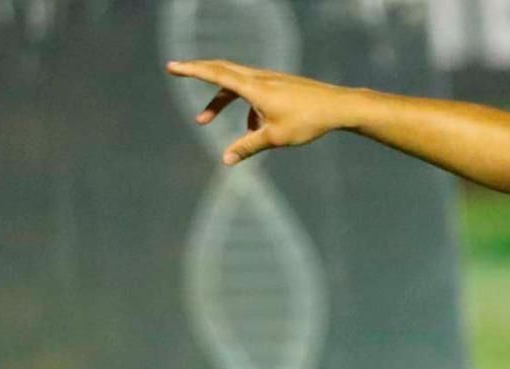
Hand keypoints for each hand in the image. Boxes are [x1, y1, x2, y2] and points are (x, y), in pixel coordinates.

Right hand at [166, 59, 359, 165]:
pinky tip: (253, 128)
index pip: (216, 74)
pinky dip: (243, 106)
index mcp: (254, 88)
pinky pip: (252, 92)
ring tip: (203, 120)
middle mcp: (259, 78)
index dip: (191, 70)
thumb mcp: (275, 138)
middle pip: (221, 70)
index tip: (171, 66)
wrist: (338, 107)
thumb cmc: (307, 121)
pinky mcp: (278, 85)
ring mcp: (269, 79)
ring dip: (219, 100)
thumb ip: (248, 147)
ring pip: (235, 84)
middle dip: (197, 72)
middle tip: (176, 70)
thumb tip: (226, 160)